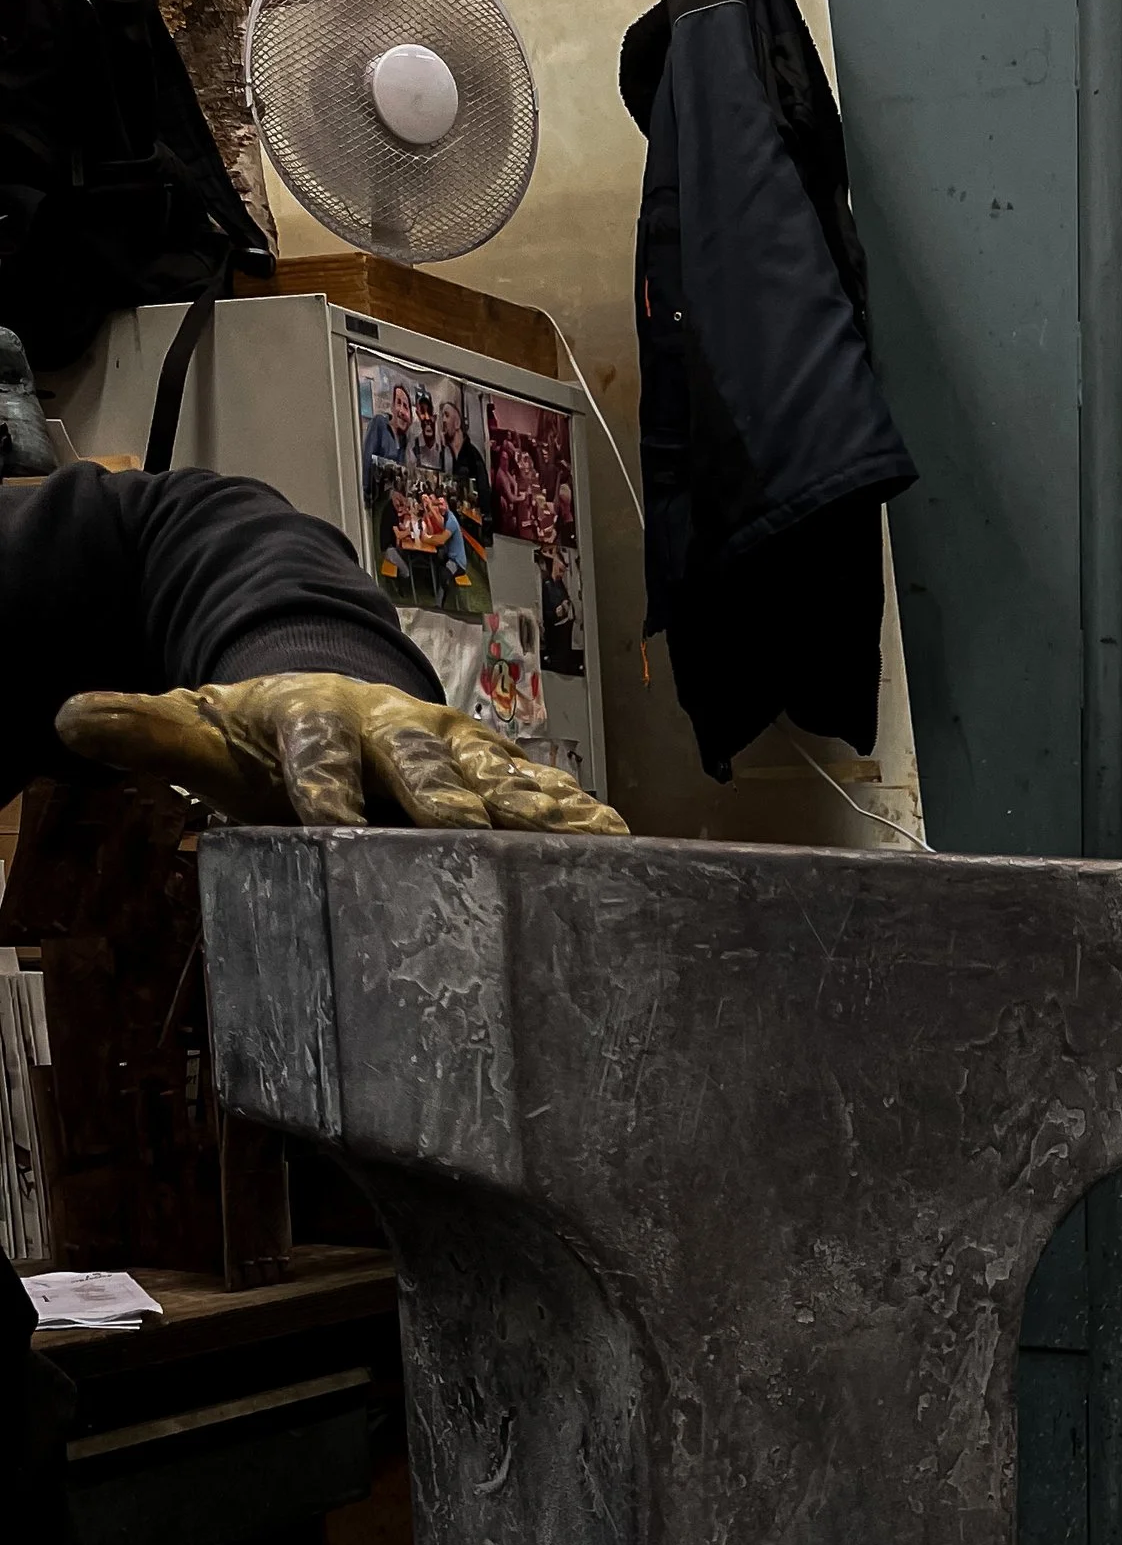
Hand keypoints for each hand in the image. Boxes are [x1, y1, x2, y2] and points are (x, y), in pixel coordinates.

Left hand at [53, 670, 627, 834]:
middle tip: (470, 843)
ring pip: (505, 778)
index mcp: (319, 721)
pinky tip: (627, 857)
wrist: (331, 687)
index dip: (324, 784)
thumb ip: (148, 728)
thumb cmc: (271, 736)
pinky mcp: (506, 775)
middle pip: (429, 765)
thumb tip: (71, 715)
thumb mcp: (207, 730)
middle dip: (450, 802)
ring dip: (543, 813)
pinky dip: (589, 825)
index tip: (331, 820)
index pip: (317, 754)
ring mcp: (460, 750)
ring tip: (589, 847)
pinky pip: (552, 796)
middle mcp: (399, 729)